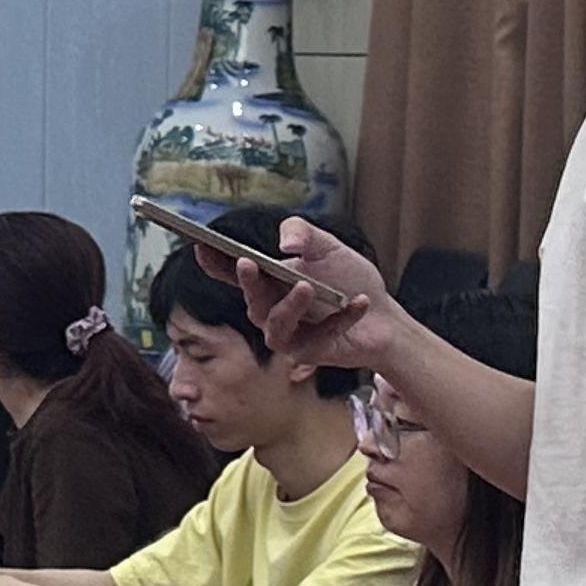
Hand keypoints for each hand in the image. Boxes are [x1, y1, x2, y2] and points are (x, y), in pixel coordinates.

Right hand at [198, 220, 391, 371]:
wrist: (382, 316)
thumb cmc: (348, 279)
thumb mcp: (327, 246)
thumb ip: (303, 232)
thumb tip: (284, 245)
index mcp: (266, 282)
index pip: (231, 273)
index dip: (213, 262)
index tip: (202, 246)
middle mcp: (268, 309)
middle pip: (250, 299)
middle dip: (248, 282)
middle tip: (248, 263)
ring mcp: (286, 334)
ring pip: (275, 324)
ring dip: (289, 305)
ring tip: (308, 287)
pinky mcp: (308, 352)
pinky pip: (318, 337)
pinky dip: (341, 318)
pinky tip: (359, 302)